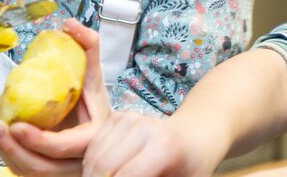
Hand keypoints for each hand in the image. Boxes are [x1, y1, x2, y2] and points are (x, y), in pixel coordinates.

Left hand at [0, 19, 112, 175]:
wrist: (100, 130)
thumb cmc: (96, 105)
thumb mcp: (95, 75)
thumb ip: (89, 48)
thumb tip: (71, 25)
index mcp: (91, 139)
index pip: (63, 147)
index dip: (39, 141)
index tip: (17, 126)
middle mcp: (77, 161)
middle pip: (40, 166)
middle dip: (13, 149)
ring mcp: (62, 170)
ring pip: (29, 171)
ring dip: (6, 151)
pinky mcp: (48, 170)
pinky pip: (24, 168)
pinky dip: (8, 153)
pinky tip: (0, 134)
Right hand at [82, 112, 214, 176]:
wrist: (194, 136)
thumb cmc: (190, 167)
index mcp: (164, 147)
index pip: (125, 176)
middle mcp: (145, 127)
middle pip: (104, 164)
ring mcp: (130, 118)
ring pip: (95, 154)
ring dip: (91, 173)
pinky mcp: (118, 116)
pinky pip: (94, 144)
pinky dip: (92, 162)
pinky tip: (104, 172)